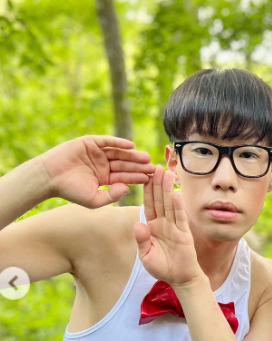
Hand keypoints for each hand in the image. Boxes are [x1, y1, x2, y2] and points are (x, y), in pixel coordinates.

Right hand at [39, 135, 154, 207]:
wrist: (49, 177)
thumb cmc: (70, 191)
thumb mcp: (93, 199)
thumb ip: (111, 196)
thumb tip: (127, 188)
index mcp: (105, 178)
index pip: (125, 176)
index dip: (138, 177)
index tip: (151, 178)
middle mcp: (103, 164)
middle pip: (125, 164)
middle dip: (138, 165)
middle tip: (153, 166)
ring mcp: (97, 153)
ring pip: (119, 153)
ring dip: (132, 155)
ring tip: (145, 157)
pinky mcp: (90, 142)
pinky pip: (107, 141)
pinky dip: (118, 142)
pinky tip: (130, 146)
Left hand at [134, 165, 202, 286]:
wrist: (180, 279)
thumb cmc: (162, 268)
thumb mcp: (146, 255)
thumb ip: (142, 240)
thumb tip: (139, 224)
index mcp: (152, 226)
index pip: (148, 205)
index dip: (146, 191)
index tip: (145, 176)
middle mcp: (163, 224)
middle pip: (159, 200)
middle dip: (158, 183)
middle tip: (156, 166)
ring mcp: (174, 227)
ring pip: (170, 205)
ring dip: (168, 189)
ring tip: (167, 173)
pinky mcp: (184, 234)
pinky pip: (180, 218)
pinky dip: (178, 206)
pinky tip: (177, 194)